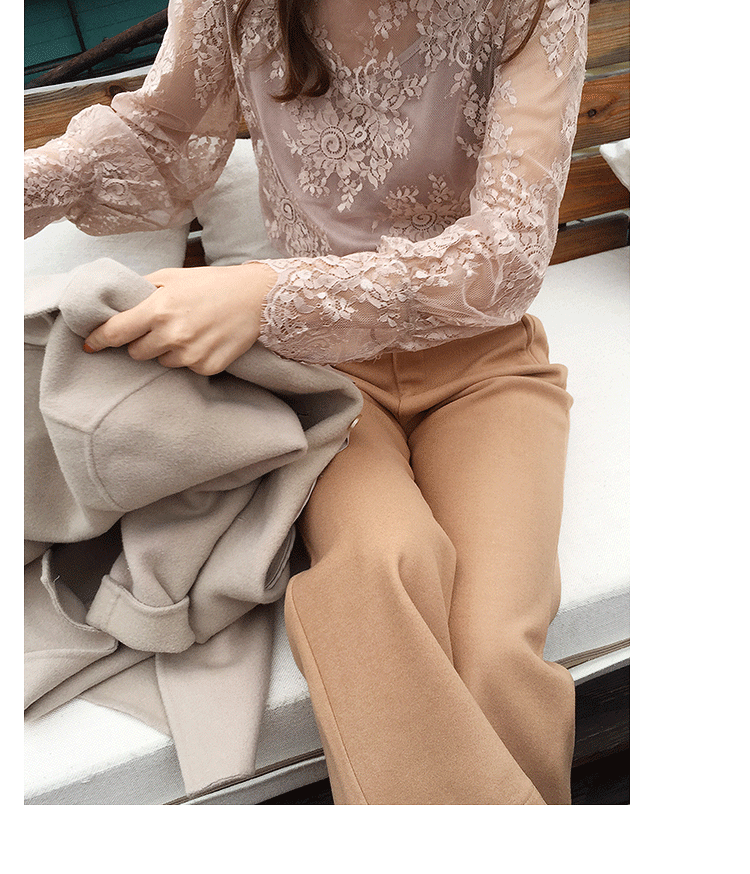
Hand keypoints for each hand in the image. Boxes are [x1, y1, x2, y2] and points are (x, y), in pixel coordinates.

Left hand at [83, 263, 277, 374]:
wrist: (256, 298)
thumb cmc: (212, 284)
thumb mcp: (173, 277)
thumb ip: (143, 290)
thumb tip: (116, 302)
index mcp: (158, 309)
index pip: (116, 332)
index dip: (99, 339)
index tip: (90, 345)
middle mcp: (172, 334)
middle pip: (136, 353)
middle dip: (142, 342)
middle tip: (160, 328)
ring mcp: (191, 354)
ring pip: (163, 363)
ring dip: (168, 351)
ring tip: (189, 332)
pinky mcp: (208, 366)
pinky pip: (187, 369)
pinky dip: (192, 358)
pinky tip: (205, 341)